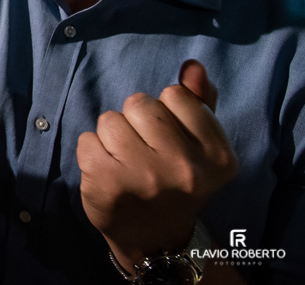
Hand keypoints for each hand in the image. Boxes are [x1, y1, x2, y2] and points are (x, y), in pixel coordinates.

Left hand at [78, 60, 238, 271]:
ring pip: (109, 119)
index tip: (169, 139)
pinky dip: (91, 151)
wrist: (153, 238)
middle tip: (143, 151)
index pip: (175, 95)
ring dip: (111, 136)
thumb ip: (199, 103)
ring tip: (125, 162)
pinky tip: (107, 172)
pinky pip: (86, 139)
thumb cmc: (174, 180)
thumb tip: (192, 66)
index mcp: (217, 156)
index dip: (165, 111)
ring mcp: (144, 177)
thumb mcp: (198, 145)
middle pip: (139, 103)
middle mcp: (185, 168)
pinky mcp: (108, 184)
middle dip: (135, 120)